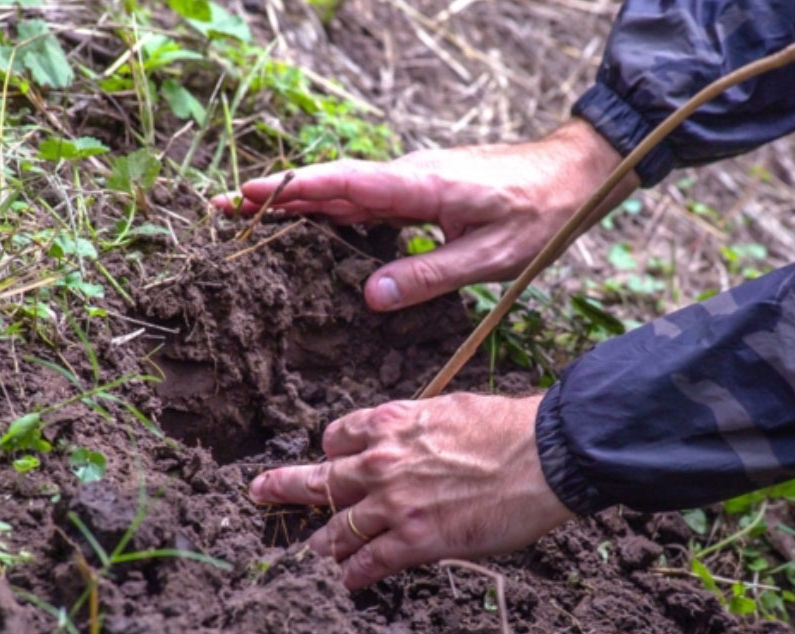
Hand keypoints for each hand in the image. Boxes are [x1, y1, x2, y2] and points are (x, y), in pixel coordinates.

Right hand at [211, 119, 636, 310]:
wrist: (571, 175)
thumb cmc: (538, 215)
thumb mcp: (489, 257)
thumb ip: (429, 276)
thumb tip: (370, 298)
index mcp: (420, 186)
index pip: (343, 185)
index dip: (293, 191)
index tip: (246, 196)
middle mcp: (409, 176)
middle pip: (331, 184)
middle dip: (277, 195)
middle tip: (223, 208)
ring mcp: (414, 180)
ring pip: (345, 190)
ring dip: (299, 201)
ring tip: (251, 215)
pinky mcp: (422, 189)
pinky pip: (367, 198)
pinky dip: (332, 208)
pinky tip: (315, 224)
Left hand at [250, 393, 572, 589]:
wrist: (546, 456)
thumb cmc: (511, 428)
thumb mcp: (452, 409)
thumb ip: (420, 427)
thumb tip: (419, 439)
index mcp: (392, 422)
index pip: (339, 436)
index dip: (333, 450)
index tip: (332, 458)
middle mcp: (382, 462)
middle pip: (320, 480)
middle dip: (284, 487)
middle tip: (259, 492)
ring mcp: (394, 504)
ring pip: (338, 528)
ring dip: (323, 543)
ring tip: (313, 553)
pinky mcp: (414, 541)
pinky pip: (368, 563)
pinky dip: (353, 574)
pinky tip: (346, 582)